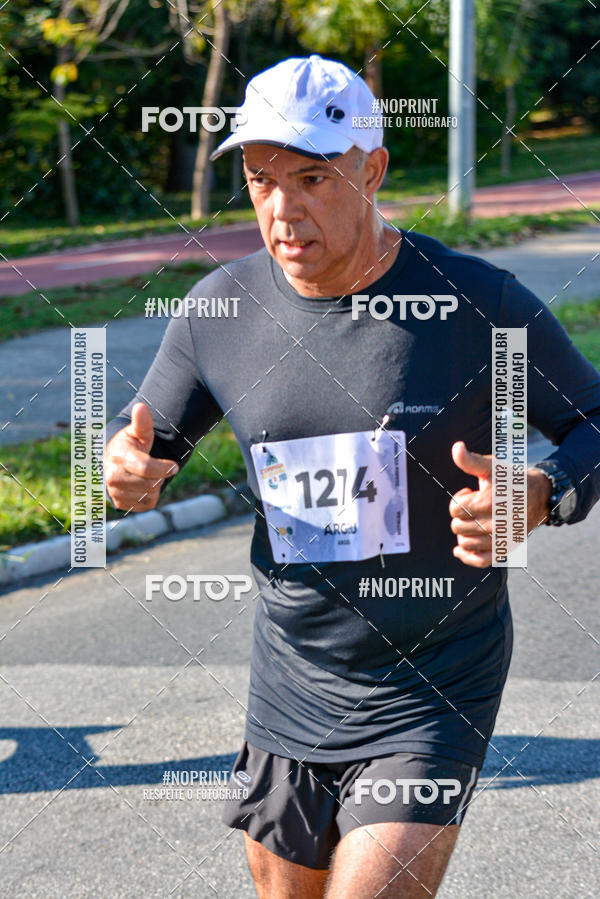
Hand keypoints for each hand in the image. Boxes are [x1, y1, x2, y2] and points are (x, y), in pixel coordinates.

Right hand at [105, 402, 178, 511]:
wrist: (114, 461)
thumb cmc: (130, 444)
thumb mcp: (137, 433)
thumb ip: (142, 423)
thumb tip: (141, 407)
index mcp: (118, 456)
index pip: (146, 468)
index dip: (164, 468)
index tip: (174, 466)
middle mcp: (113, 476)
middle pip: (151, 484)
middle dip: (159, 475)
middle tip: (156, 467)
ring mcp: (115, 492)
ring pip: (150, 495)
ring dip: (156, 486)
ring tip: (148, 475)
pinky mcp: (120, 504)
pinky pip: (147, 505)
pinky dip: (151, 496)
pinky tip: (144, 485)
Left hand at [449, 442, 552, 567]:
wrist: (540, 496)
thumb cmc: (511, 480)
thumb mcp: (492, 467)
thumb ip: (471, 460)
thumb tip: (456, 447)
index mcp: (490, 503)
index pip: (455, 509)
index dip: (458, 500)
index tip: (469, 494)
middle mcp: (496, 524)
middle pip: (458, 526)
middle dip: (461, 515)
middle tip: (474, 507)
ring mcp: (501, 539)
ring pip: (465, 543)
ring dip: (463, 532)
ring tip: (474, 521)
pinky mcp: (505, 549)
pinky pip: (480, 561)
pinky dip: (467, 557)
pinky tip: (460, 549)